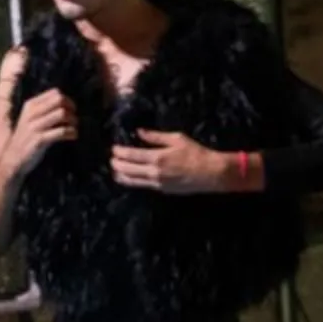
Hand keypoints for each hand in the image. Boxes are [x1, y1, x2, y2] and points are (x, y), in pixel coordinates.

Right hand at [6, 89, 76, 174]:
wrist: (12, 158)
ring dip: (73, 120)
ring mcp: (35, 126)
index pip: (54, 93)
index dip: (67, 100)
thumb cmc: (26, 138)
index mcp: (30, 105)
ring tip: (74, 128)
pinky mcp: (40, 139)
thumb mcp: (31, 119)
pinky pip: (62, 131)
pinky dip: (71, 132)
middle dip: (71, 108)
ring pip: (62, 113)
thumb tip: (67, 105)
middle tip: (74, 119)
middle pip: (59, 100)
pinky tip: (72, 136)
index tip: (71, 110)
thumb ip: (45, 110)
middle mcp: (32, 113)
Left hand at [112, 130, 235, 194]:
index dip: (120, 152)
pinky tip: (130, 179)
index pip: (131, 155)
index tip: (114, 148)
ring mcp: (157, 183)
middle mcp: (154, 172)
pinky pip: (143, 186)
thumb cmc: (195, 153)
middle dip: (117, 164)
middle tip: (112, 159)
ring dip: (121, 175)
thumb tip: (140, 132)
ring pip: (133, 181)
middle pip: (128, 169)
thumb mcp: (177, 138)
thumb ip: (156, 136)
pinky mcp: (162, 190)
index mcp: (157, 157)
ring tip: (115, 171)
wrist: (210, 173)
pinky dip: (133, 182)